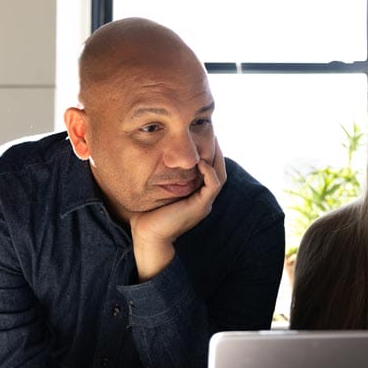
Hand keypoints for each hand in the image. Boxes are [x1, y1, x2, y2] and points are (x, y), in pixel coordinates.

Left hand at [129, 140, 226, 280]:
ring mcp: (204, 203)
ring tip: (211, 140)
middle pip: (219, 170)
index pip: (210, 170)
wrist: (147, 235)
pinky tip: (200, 161)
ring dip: (216, 157)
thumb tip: (151, 156)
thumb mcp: (156, 189)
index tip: (202, 135)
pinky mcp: (201, 206)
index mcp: (196, 196)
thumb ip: (161, 175)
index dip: (209, 152)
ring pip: (220, 175)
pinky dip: (209, 171)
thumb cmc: (147, 214)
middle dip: (216, 150)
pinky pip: (213, 185)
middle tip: (211, 132)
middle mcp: (203, 199)